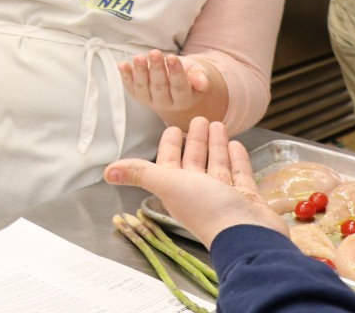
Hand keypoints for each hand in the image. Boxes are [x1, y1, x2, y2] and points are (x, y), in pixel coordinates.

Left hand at [104, 118, 286, 247]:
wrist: (248, 236)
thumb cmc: (207, 209)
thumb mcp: (169, 184)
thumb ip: (139, 174)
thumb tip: (106, 172)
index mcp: (177, 189)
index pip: (170, 162)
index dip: (170, 146)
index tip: (173, 129)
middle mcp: (199, 193)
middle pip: (195, 161)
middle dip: (196, 141)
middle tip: (199, 119)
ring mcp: (224, 197)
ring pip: (218, 165)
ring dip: (216, 146)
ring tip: (218, 125)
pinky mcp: (246, 199)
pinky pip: (240, 175)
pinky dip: (237, 159)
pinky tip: (236, 144)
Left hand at [119, 50, 208, 115]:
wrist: (176, 84)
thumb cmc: (189, 76)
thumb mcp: (199, 75)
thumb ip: (200, 78)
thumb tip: (202, 82)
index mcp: (184, 100)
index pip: (179, 87)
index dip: (176, 72)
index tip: (173, 58)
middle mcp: (166, 104)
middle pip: (160, 86)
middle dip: (156, 68)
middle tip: (154, 53)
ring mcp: (150, 101)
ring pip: (143, 87)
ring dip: (140, 71)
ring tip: (139, 57)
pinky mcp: (137, 96)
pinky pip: (130, 87)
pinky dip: (126, 76)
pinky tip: (122, 65)